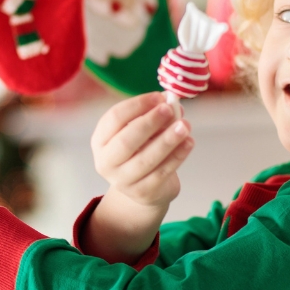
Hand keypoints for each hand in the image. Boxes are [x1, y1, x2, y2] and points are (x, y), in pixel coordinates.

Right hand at [91, 92, 193, 209]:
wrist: (143, 187)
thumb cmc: (140, 150)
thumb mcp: (141, 131)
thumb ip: (153, 115)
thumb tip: (171, 102)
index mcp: (101, 140)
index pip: (114, 118)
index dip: (137, 105)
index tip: (159, 97)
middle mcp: (106, 161)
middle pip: (126, 140)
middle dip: (149, 122)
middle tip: (169, 109)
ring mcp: (122, 180)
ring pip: (145, 159)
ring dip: (167, 140)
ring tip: (184, 125)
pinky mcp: (142, 193)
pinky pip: (161, 173)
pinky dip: (177, 156)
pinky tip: (188, 143)